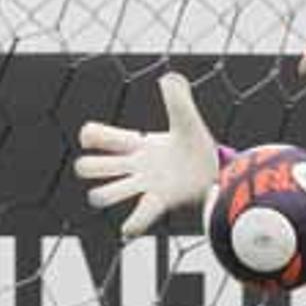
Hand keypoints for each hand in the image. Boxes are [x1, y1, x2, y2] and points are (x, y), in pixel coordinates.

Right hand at [73, 73, 219, 237]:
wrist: (217, 170)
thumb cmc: (196, 145)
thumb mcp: (186, 119)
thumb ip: (178, 99)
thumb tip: (170, 77)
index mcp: (134, 144)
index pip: (96, 137)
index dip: (89, 135)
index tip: (96, 137)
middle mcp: (133, 167)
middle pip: (88, 168)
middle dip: (89, 167)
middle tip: (113, 166)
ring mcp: (143, 186)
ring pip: (103, 195)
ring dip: (104, 195)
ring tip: (114, 194)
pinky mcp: (160, 203)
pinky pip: (139, 217)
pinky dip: (132, 223)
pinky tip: (130, 227)